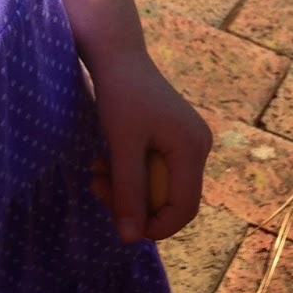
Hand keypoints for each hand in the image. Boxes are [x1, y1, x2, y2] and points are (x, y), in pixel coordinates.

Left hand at [88, 48, 212, 242]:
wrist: (116, 53)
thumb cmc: (120, 94)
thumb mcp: (122, 145)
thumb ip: (128, 192)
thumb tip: (130, 240)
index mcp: (193, 148)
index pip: (185, 208)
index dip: (156, 227)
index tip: (122, 229)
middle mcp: (198, 146)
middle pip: (170, 198)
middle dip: (133, 201)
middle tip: (97, 188)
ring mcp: (187, 141)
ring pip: (159, 185)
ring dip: (126, 186)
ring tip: (94, 173)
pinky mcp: (172, 136)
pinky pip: (155, 169)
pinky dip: (130, 171)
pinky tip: (103, 161)